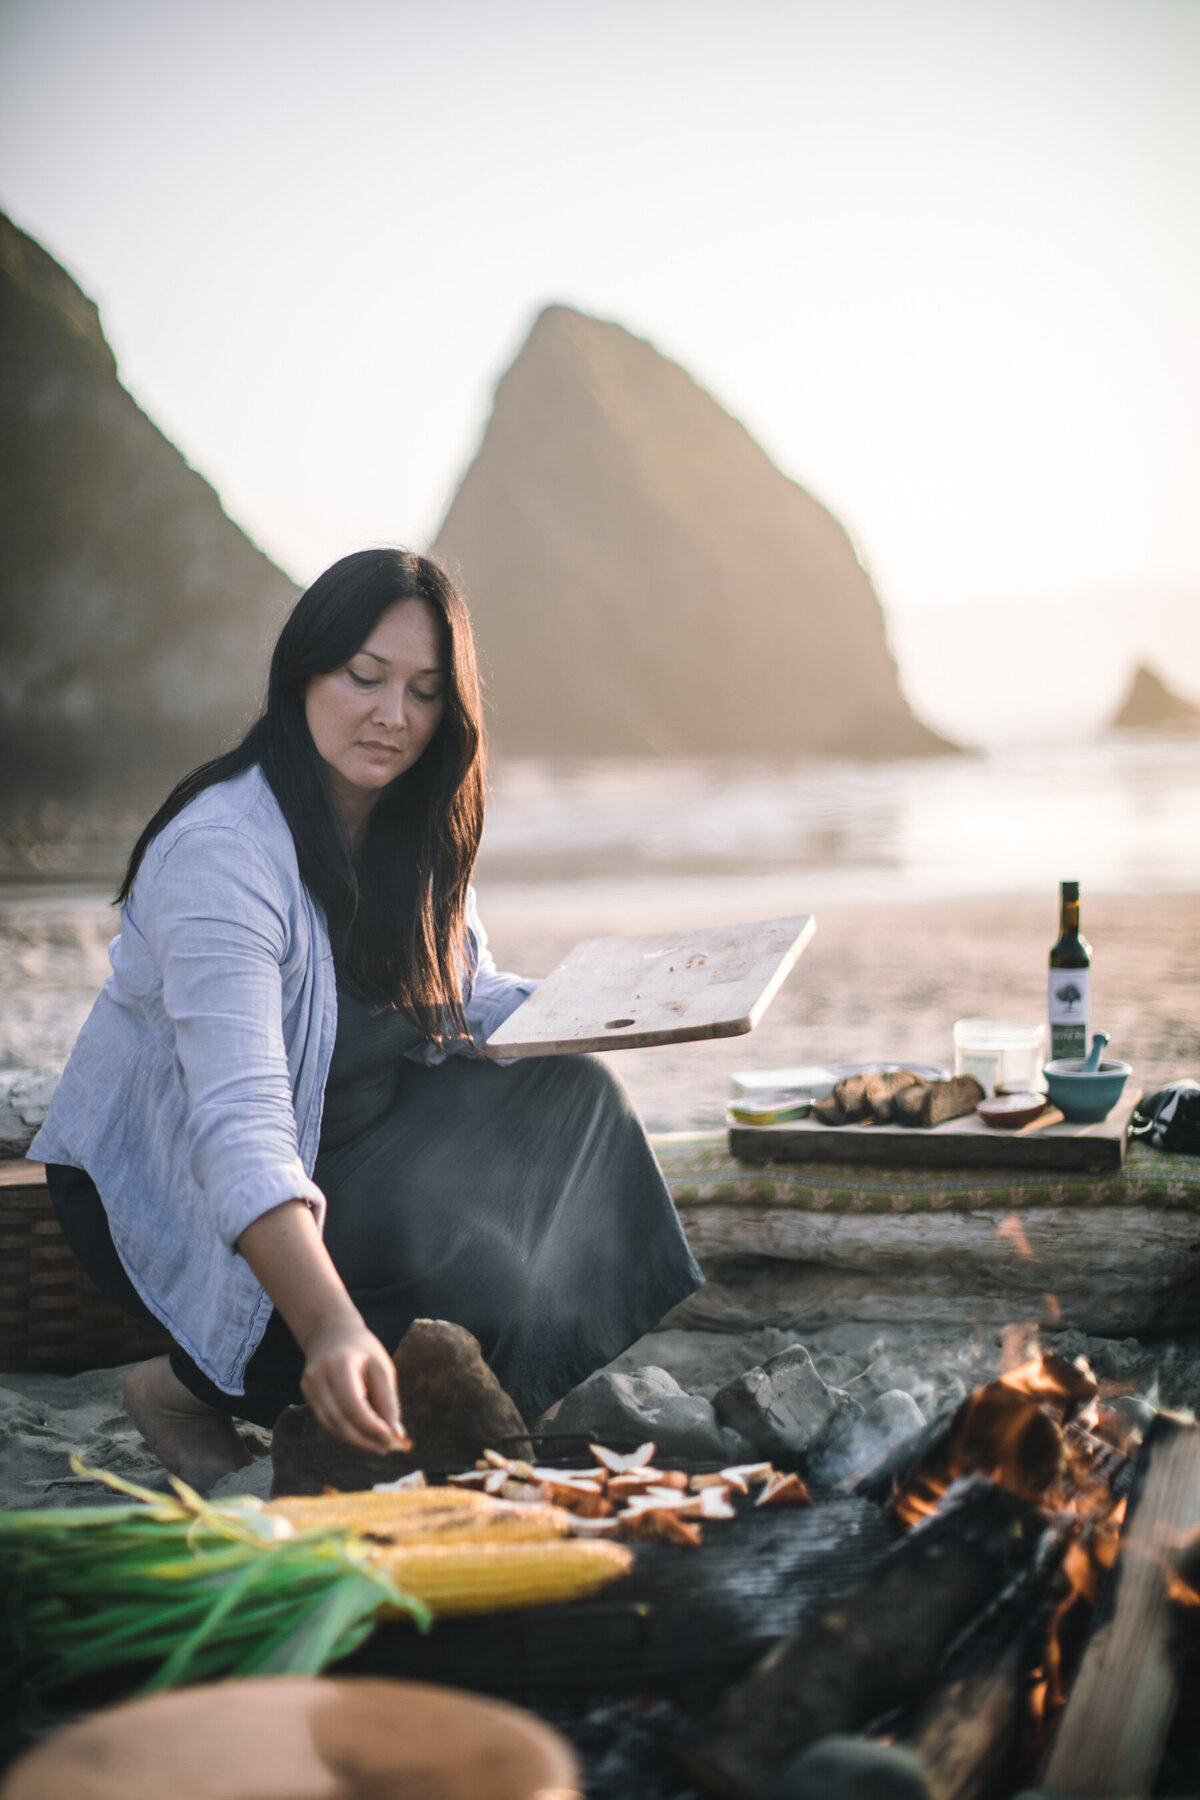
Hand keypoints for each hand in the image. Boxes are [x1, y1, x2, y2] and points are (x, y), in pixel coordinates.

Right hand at [298, 1312, 410, 1455]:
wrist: (330, 1331)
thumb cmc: (363, 1349)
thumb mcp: (382, 1368)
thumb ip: (388, 1401)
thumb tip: (396, 1434)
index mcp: (339, 1364)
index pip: (352, 1404)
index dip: (371, 1426)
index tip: (391, 1439)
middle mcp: (318, 1376)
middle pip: (339, 1419)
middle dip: (364, 1439)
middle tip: (386, 1448)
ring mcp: (308, 1386)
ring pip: (331, 1425)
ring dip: (355, 1440)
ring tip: (378, 1445)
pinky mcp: (307, 1394)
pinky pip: (327, 1420)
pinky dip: (345, 1432)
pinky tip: (363, 1436)